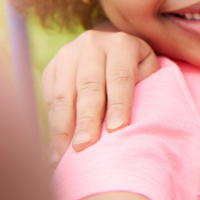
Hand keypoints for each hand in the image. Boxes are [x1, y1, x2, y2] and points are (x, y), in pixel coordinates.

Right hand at [42, 29, 156, 164]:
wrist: (111, 48)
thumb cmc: (137, 68)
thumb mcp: (148, 71)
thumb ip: (143, 90)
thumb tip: (126, 125)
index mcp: (122, 44)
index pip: (120, 77)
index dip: (118, 104)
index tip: (116, 130)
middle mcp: (92, 44)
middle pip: (89, 87)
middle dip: (87, 119)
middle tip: (85, 146)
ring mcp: (67, 54)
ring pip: (64, 95)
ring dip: (63, 128)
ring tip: (63, 155)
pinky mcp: (51, 68)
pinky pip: (51, 99)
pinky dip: (53, 125)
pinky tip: (55, 148)